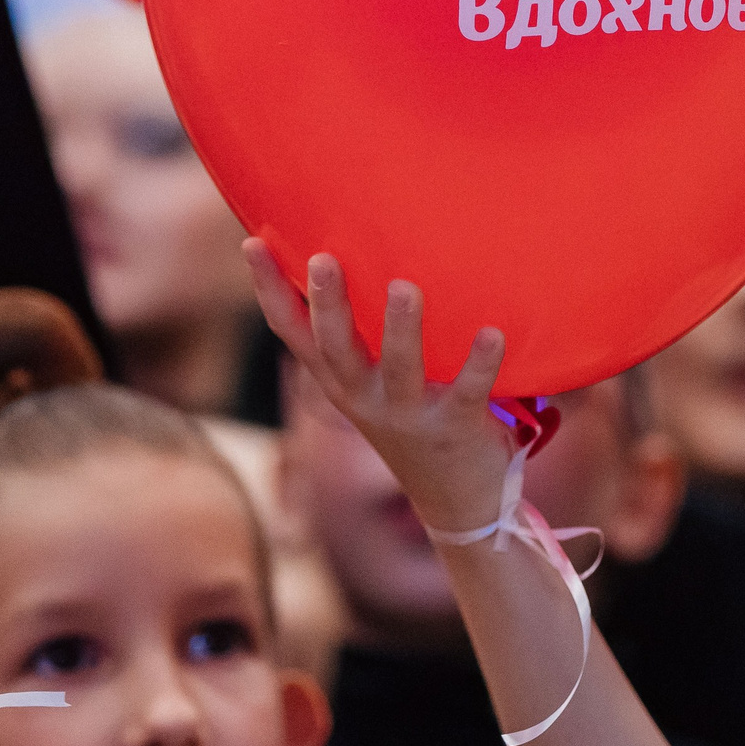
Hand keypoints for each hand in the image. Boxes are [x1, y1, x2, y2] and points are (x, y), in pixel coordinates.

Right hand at [244, 241, 512, 534]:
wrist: (458, 502)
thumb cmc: (414, 422)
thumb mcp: (372, 384)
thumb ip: (360, 337)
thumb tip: (359, 256)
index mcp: (340, 380)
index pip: (292, 332)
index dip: (269, 290)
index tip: (251, 242)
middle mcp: (364, 397)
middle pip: (336, 349)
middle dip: (328, 304)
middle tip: (321, 259)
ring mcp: (408, 416)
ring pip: (399, 370)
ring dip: (401, 329)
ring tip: (404, 288)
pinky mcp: (454, 428)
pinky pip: (468, 392)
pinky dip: (480, 363)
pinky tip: (493, 333)